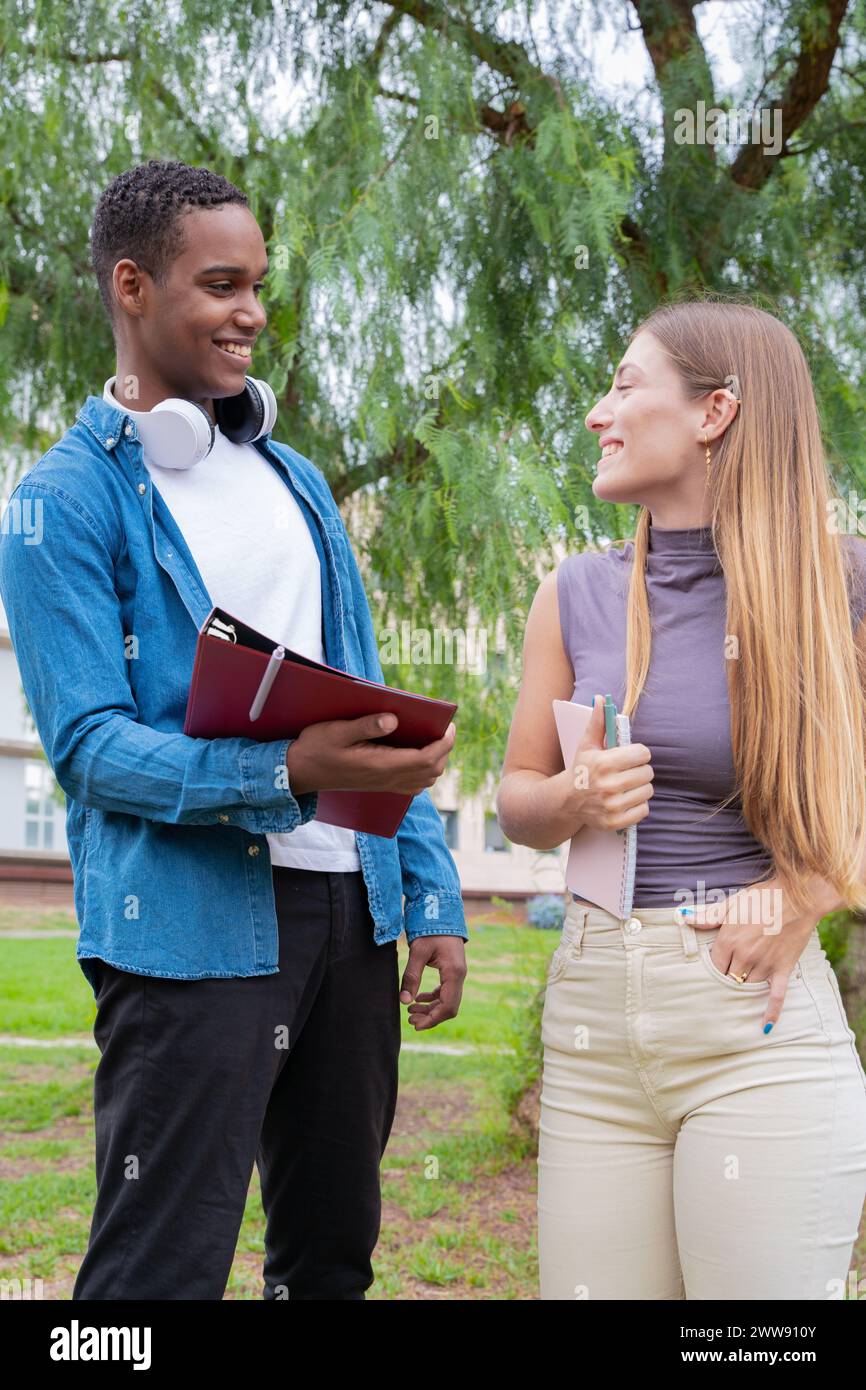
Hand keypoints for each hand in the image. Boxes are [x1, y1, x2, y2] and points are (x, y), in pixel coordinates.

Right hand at [287, 713, 455, 796]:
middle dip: (444, 750)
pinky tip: (417, 754)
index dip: (444, 744)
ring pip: (424, 780)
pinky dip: (423, 771)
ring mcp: (384, 785)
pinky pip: (412, 784)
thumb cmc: (317, 747)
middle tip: (445, 728)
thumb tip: (394, 719)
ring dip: (435, 761)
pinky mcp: (380, 785)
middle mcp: (386, 779)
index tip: (449, 725)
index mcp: (380, 765)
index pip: (426, 759)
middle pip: (431, 771)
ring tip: (434, 739)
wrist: (300, 772)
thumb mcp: (337, 730)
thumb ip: (366, 725)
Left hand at [399, 935, 466, 1030]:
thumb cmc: (430, 929)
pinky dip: (433, 998)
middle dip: (430, 1016)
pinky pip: (446, 991)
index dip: (432, 1019)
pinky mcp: (452, 970)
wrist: (441, 911)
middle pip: (449, 1007)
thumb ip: (411, 977)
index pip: (447, 1006)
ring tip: (411, 1010)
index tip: (416, 1024)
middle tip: (410, 1019)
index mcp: (454, 972)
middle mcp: (459, 975)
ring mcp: (457, 973)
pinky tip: (419, 997)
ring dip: (431, 1008)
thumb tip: (404, 1001)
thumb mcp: (418, 952)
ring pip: (448, 1000)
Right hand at [569, 693, 653, 831]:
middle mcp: (608, 786)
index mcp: (604, 763)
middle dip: (641, 770)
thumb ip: (598, 722)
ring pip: (648, 791)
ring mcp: (612, 806)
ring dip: (641, 788)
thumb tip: (601, 698)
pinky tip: (626, 800)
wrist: (565, 801)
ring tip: (628, 786)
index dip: (639, 753)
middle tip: (630, 772)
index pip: (643, 754)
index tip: (631, 756)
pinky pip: (644, 810)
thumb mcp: (586, 744)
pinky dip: (638, 805)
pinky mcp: (615, 822)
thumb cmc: (581, 769)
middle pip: (647, 773)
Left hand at [681, 877, 819, 1031]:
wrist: (798, 897)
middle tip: (722, 987)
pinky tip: (766, 1026)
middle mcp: (745, 955)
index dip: (712, 968)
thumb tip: (683, 919)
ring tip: (735, 998)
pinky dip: (771, 1011)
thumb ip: (707, 916)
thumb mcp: (731, 904)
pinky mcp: (783, 969)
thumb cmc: (762, 897)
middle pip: (728, 979)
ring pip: (747, 987)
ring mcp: (765, 964)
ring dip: (742, 990)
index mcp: (729, 940)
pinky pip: (776, 995)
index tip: (712, 971)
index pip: (713, 965)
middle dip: (725, 981)